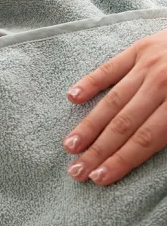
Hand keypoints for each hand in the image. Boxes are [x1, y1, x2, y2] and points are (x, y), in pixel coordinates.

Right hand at [62, 28, 166, 184]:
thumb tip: (162, 149)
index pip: (146, 139)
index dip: (122, 161)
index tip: (100, 178)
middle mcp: (163, 84)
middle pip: (124, 124)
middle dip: (98, 151)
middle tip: (76, 171)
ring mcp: (149, 64)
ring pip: (113, 101)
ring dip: (89, 125)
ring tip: (69, 146)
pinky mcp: (142, 47)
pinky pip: (111, 67)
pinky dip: (91, 82)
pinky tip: (73, 98)